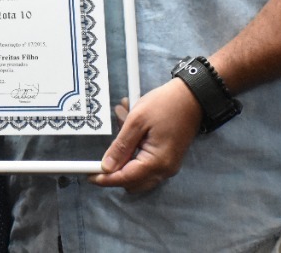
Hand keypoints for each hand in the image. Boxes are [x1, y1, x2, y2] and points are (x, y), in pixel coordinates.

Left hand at [91, 78, 201, 192]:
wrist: (192, 97)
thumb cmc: (165, 105)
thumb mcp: (137, 121)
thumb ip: (121, 146)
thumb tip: (106, 166)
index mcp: (157, 162)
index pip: (125, 178)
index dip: (105, 179)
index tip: (88, 175)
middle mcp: (165, 170)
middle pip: (132, 183)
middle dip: (116, 170)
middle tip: (105, 150)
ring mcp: (168, 166)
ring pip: (138, 176)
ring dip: (125, 161)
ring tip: (123, 132)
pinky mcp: (169, 160)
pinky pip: (146, 167)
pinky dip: (135, 156)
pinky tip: (133, 134)